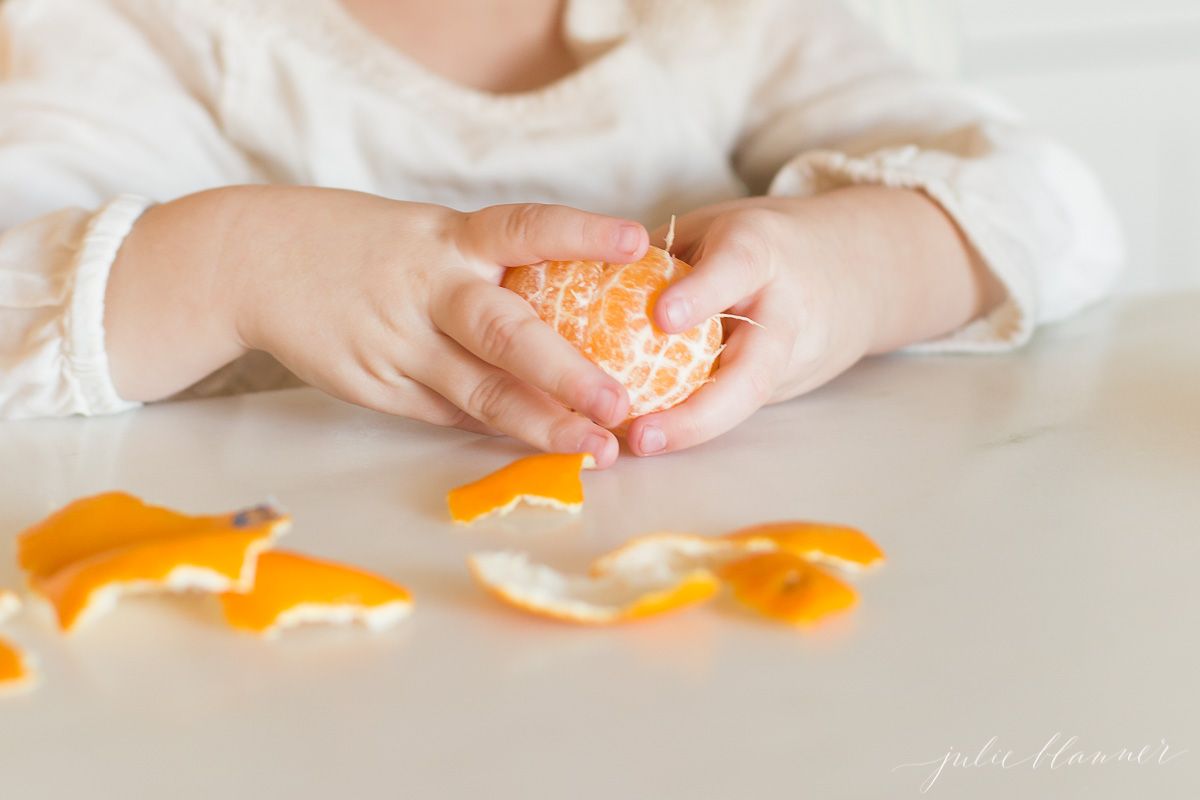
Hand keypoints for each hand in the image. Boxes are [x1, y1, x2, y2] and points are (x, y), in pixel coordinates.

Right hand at [107, 187, 649, 466]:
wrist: (251, 260)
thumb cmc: (363, 246)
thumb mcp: (427, 236)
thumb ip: (488, 273)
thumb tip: (570, 322)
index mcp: (448, 237)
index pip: (523, 228)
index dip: (580, 233)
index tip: (638, 242)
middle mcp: (428, 289)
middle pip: (504, 332)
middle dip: (566, 372)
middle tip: (621, 404)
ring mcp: (398, 345)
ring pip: (478, 393)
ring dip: (541, 425)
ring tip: (596, 451)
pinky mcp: (375, 387)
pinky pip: (446, 415)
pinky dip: (494, 432)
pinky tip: (540, 450)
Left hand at [626, 187, 996, 455]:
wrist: (860, 269)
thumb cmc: (765, 242)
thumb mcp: (718, 226)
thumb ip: (665, 253)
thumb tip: (587, 280)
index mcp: (763, 253)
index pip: (736, 270)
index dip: (702, 293)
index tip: (664, 317)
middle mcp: (785, 310)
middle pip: (752, 372)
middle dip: (698, 413)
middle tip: (641, 435)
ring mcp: (793, 357)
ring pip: (746, 404)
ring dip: (692, 432)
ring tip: (636, 446)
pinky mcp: (787, 387)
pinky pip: (735, 407)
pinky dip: (693, 425)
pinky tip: (647, 436)